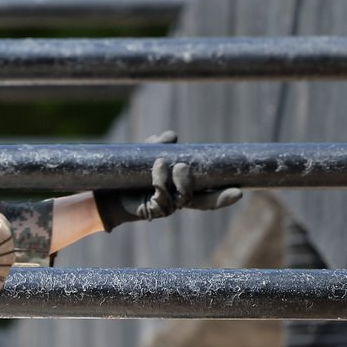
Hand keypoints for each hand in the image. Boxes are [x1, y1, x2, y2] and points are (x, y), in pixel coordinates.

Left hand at [93, 131, 242, 230]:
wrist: (108, 191)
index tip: (239, 192)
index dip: (223, 196)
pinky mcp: (152, 211)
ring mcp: (166, 208)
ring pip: (183, 197)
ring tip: (176, 165)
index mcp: (184, 188)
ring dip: (181, 181)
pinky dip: (161, 180)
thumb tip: (172, 136)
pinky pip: (162, 197)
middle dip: (217, 198)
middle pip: (203, 203)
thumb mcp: (145, 155)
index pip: (209, 194)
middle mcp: (178, 200)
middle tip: (218, 181)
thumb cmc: (130, 173)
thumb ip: (159, 145)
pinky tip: (159, 167)